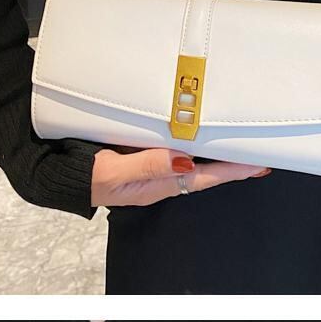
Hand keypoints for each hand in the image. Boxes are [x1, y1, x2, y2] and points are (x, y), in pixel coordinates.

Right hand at [91, 148, 268, 211]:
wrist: (58, 173)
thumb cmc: (83, 175)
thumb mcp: (112, 172)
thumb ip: (147, 166)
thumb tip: (184, 160)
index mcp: (157, 185)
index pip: (204, 177)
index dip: (233, 170)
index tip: (258, 164)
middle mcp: (160, 178)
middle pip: (206, 171)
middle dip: (233, 164)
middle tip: (261, 154)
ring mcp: (153, 168)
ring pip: (194, 161)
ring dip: (217, 155)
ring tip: (242, 146)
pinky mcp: (144, 155)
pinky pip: (177, 150)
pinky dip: (196, 143)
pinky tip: (204, 136)